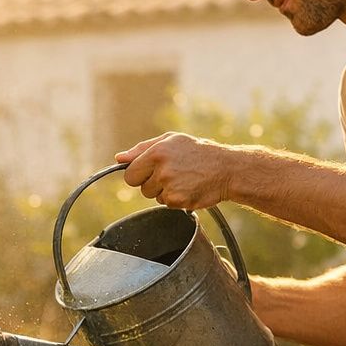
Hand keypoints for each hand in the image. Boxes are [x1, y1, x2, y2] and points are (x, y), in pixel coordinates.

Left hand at [114, 132, 233, 209]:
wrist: (227, 169)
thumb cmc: (198, 152)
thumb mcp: (171, 141)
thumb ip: (142, 149)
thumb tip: (119, 158)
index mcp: (156, 152)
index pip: (130, 174)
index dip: (139, 175)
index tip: (151, 172)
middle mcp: (161, 169)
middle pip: (140, 187)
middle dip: (151, 184)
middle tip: (172, 175)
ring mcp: (169, 186)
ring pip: (153, 196)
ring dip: (164, 192)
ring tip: (183, 180)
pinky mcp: (177, 200)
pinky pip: (166, 204)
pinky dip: (176, 199)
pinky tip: (189, 188)